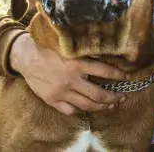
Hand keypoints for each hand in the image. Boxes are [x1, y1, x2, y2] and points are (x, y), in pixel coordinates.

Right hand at [10, 33, 127, 114]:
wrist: (26, 56)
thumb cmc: (48, 47)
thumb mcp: (68, 44)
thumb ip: (85, 49)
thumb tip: (104, 51)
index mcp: (77, 63)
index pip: (104, 71)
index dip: (118, 75)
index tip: (127, 77)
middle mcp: (71, 80)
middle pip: (98, 94)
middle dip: (114, 97)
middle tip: (123, 97)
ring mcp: (61, 92)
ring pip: (87, 105)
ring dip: (102, 107)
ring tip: (111, 106)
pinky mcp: (52, 100)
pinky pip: (70, 110)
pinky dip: (80, 110)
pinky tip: (87, 107)